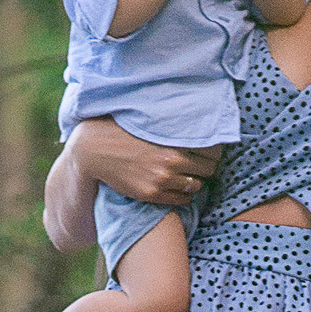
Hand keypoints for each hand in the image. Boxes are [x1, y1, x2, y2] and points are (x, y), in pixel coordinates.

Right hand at [63, 119, 218, 209]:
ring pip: (196, 186)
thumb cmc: (124, 131)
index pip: (212, 148)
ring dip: (195, 182)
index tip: (211, 150)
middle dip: (207, 167)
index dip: (215, 150)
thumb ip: (173, 124)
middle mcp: (171, 160)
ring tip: (188, 175)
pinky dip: (183, 195)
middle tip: (201, 164)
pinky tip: (177, 187)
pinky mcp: (152, 194)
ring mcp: (162, 179)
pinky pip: (182, 200)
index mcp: (173, 139)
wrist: (95, 151)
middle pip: (209, 169)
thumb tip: (198, 111)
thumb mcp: (150, 121)